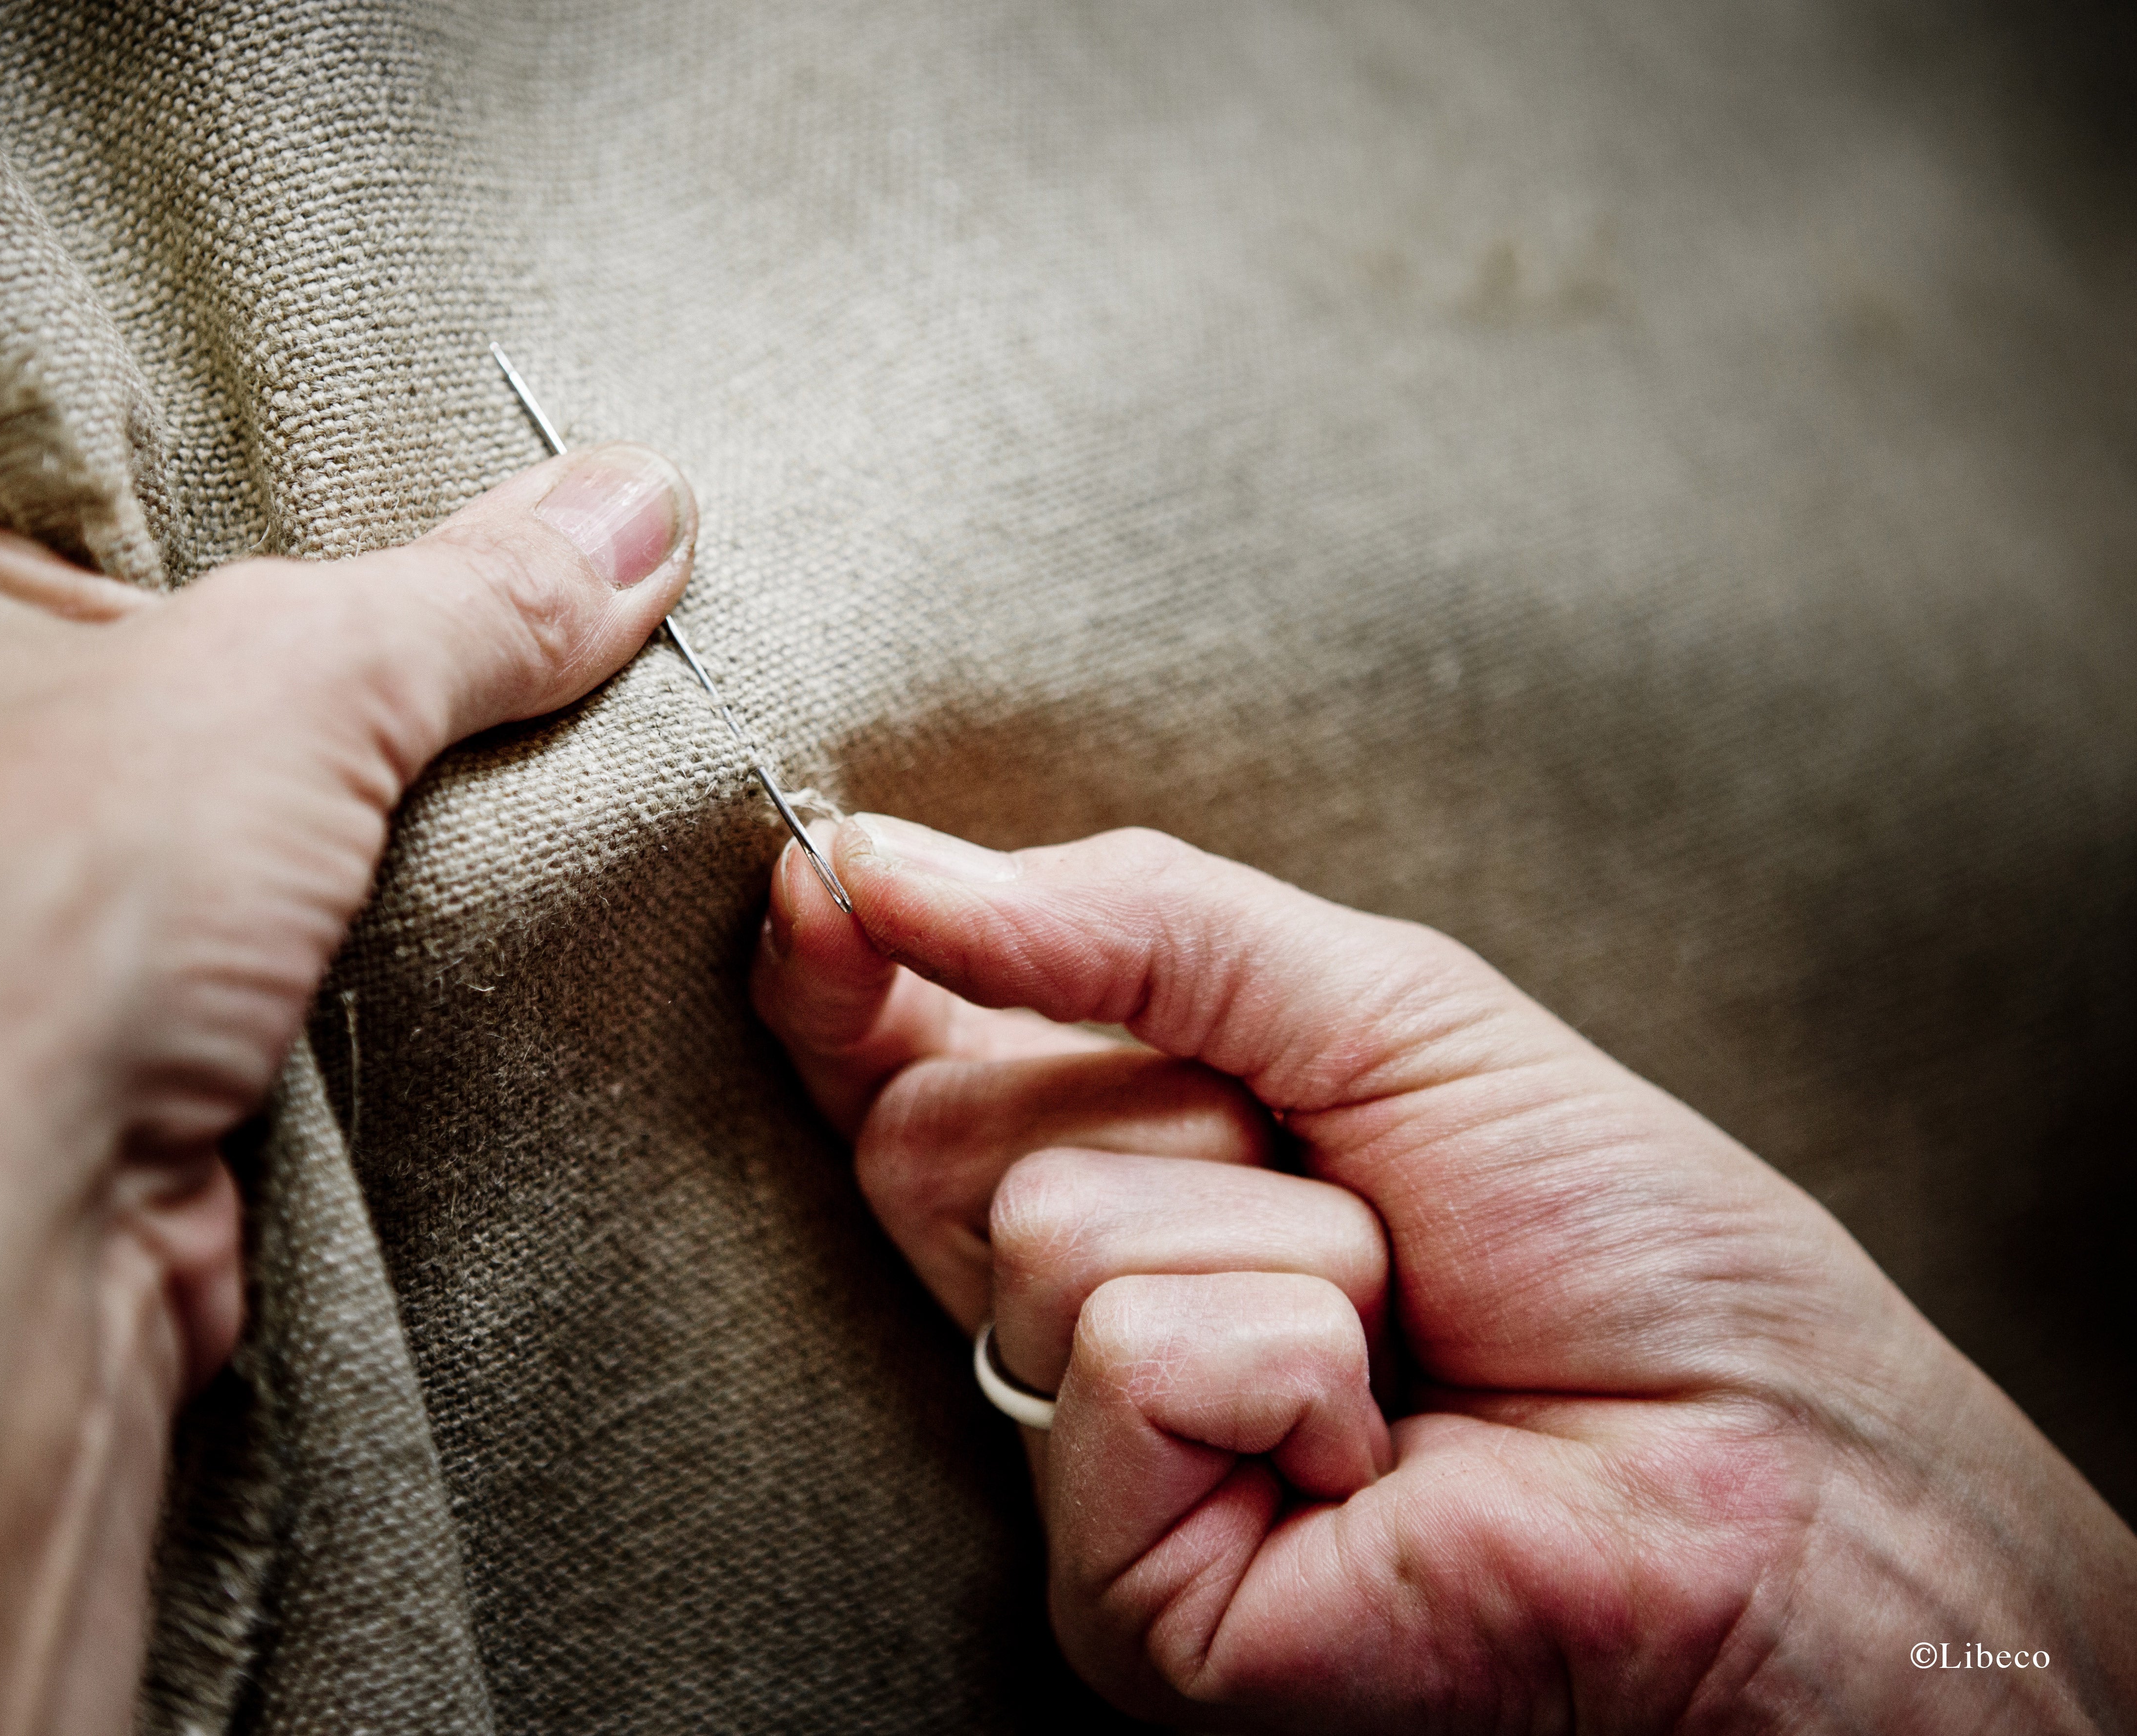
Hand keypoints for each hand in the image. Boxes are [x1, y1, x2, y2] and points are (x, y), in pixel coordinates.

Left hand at [0, 442, 693, 1735]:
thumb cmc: (17, 921)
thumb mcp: (292, 674)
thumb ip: (476, 589)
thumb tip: (637, 507)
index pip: (81, 435)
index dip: (266, 438)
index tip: (438, 435)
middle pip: (169, 615)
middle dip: (339, 632)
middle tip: (513, 581)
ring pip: (214, 787)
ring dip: (352, 794)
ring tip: (511, 727)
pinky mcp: (57, 1027)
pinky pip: (235, 921)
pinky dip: (338, 915)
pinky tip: (448, 883)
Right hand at [753, 816, 2136, 1732]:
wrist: (1774, 1471)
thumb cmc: (1613, 1244)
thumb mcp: (1381, 1008)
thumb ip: (1134, 923)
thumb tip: (875, 865)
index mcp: (1126, 1180)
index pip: (909, 1068)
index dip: (853, 972)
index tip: (823, 880)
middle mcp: (1081, 1323)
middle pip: (944, 1127)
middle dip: (1163, 1091)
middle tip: (1328, 1167)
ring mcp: (1096, 1465)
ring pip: (1053, 1231)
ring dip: (1281, 1232)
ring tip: (1397, 1325)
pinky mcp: (1126, 1596)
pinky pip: (1134, 1359)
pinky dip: (1296, 1353)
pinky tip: (1376, 1446)